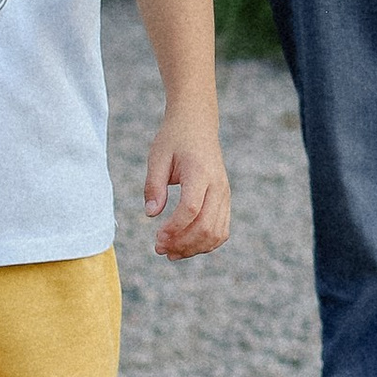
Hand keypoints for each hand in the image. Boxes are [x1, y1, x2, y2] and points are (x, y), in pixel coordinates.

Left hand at [146, 121, 230, 260]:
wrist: (197, 124)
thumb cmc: (174, 139)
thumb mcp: (157, 157)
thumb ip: (154, 185)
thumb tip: (151, 214)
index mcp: (200, 172)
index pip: (191, 208)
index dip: (174, 228)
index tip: (157, 237)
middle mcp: (218, 185)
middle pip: (206, 226)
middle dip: (182, 243)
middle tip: (159, 248)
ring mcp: (225, 194)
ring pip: (217, 233)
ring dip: (194, 248)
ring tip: (171, 252)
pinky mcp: (225, 200)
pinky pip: (221, 230)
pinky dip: (206, 243)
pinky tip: (186, 245)